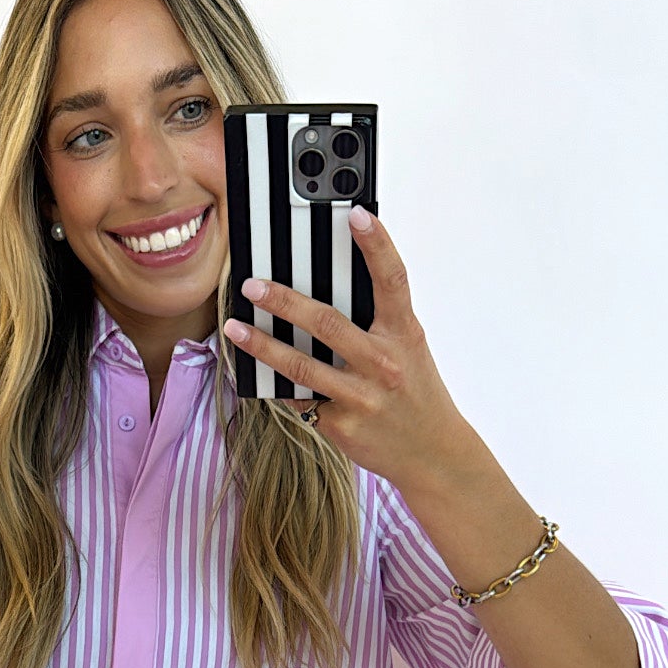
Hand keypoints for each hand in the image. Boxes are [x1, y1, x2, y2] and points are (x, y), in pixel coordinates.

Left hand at [222, 207, 472, 497]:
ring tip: (235, 328)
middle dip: (285, 301)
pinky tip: (253, 370)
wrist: (432, 452)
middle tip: (253, 285)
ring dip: (263, 345)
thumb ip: (378, 319)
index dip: (377, 244)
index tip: (358, 214)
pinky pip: (300, 399)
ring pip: (302, 366)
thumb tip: (331, 284)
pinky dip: (276, 384)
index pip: (392, 280)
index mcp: (403, 334)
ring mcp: (361, 397)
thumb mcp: (408, 348)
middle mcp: (384, 364)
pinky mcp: (342, 425)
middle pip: (328, 323)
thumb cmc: (414, 391)